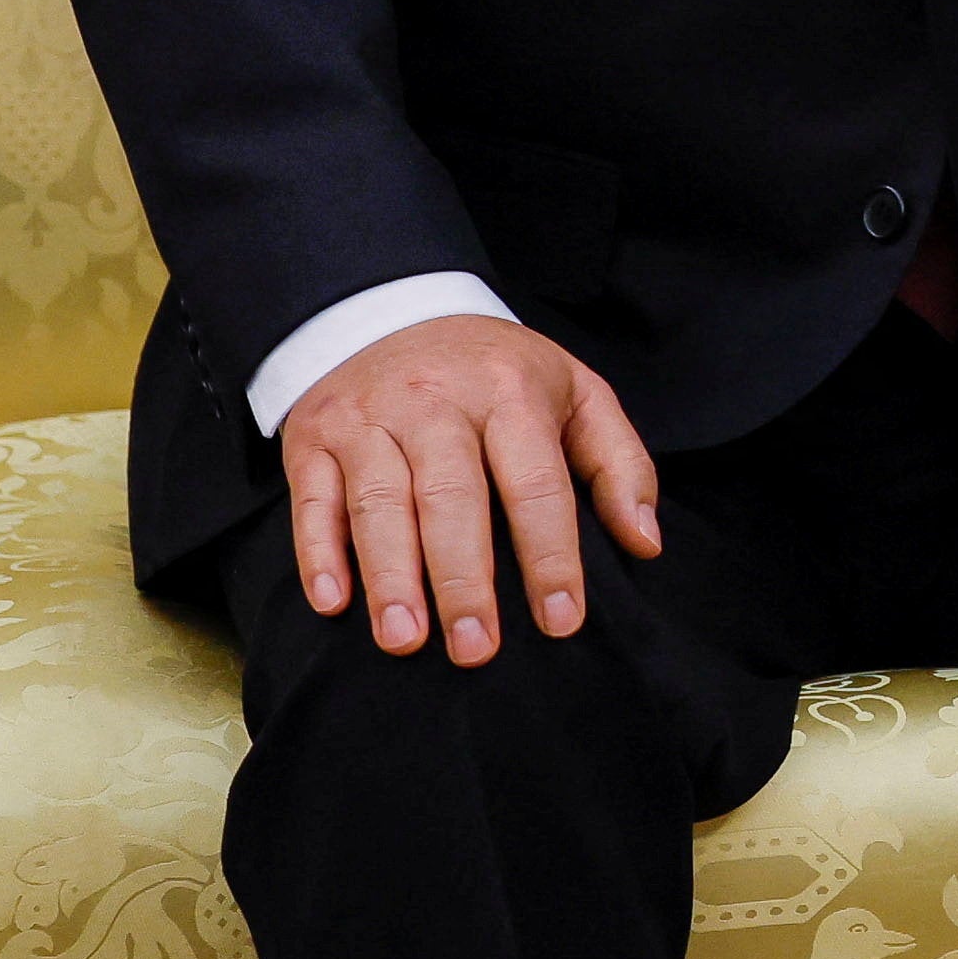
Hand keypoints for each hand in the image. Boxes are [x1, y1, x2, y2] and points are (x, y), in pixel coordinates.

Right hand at [280, 313, 662, 664]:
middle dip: (464, 580)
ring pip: (379, 503)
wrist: (394, 309)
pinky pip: (312, 499)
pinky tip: (332, 602)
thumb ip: (620, 465)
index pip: (536, 484)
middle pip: (451, 498)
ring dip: (390, 577)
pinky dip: (318, 552)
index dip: (551, 556)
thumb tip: (645, 542)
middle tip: (476, 649)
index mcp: (510, 393)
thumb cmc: (499, 374)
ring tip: (405, 641)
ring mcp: (369, 419)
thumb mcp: (576, 394)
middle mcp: (435, 403)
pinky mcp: (314, 437)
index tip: (562, 621)